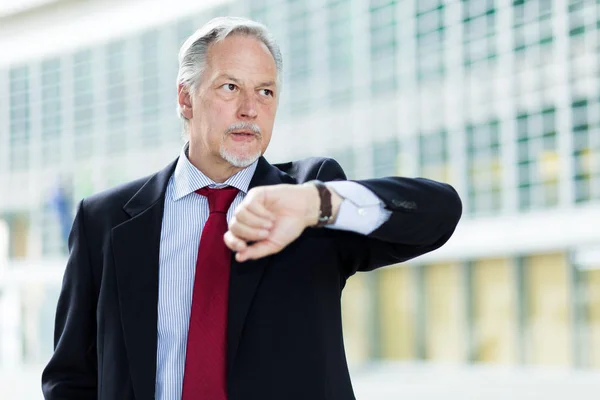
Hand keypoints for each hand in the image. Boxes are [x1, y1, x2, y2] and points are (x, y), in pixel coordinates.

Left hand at [224, 183, 340, 261]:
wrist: (303, 211)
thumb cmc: (288, 227)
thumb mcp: (273, 245)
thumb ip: (256, 252)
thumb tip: (239, 258)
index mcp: (248, 231)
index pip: (229, 236)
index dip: (232, 242)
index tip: (243, 246)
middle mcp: (246, 217)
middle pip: (233, 226)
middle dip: (249, 233)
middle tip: (266, 233)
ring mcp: (249, 205)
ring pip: (239, 214)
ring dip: (255, 223)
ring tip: (270, 224)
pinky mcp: (255, 194)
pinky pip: (248, 204)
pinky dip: (260, 213)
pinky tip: (270, 215)